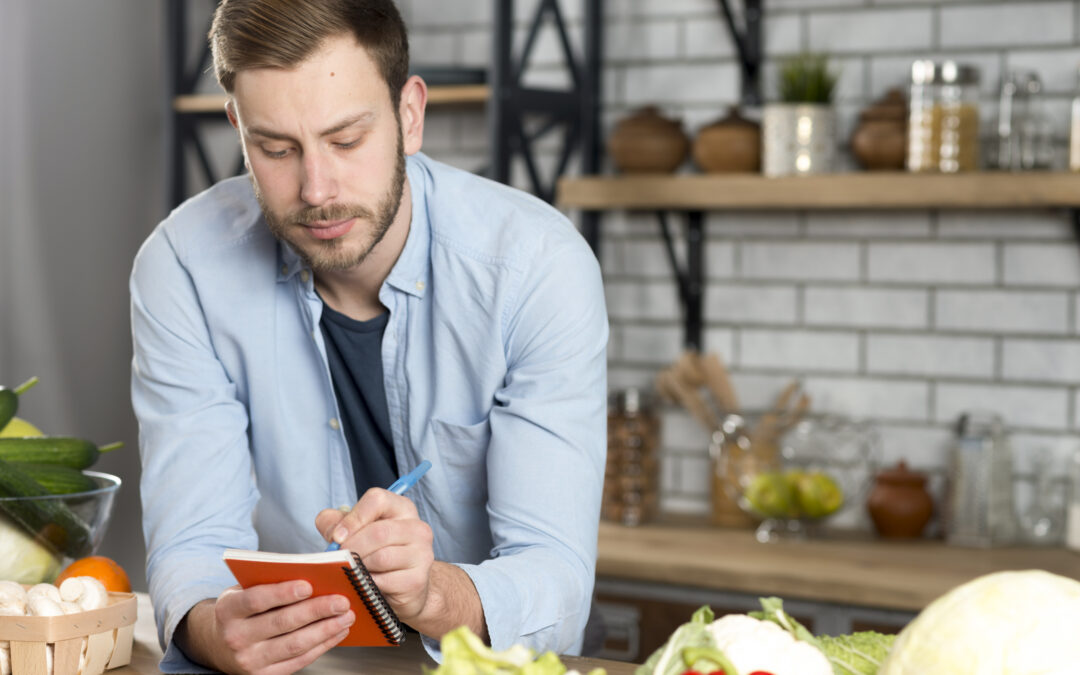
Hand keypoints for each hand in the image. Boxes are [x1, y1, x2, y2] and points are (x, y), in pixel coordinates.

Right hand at [176, 581, 354, 674]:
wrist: (221, 644)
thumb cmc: (243, 609)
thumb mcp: (245, 589)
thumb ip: (271, 581)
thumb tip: (314, 573)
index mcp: (228, 610)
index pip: (255, 600)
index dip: (282, 593)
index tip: (308, 585)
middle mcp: (235, 637)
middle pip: (281, 623)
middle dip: (316, 611)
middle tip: (341, 601)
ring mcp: (249, 660)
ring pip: (294, 645)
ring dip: (326, 630)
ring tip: (347, 616)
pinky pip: (299, 660)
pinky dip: (323, 645)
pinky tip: (338, 632)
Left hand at [315, 488, 434, 622]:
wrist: (402, 587)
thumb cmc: (376, 554)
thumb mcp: (354, 531)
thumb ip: (335, 523)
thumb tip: (332, 531)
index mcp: (402, 508)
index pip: (377, 500)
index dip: (354, 517)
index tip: (337, 537)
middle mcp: (417, 528)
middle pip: (378, 532)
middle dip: (352, 547)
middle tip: (338, 558)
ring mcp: (422, 554)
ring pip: (381, 557)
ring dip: (359, 567)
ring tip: (352, 571)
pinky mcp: (418, 579)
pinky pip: (385, 581)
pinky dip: (367, 585)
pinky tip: (364, 585)